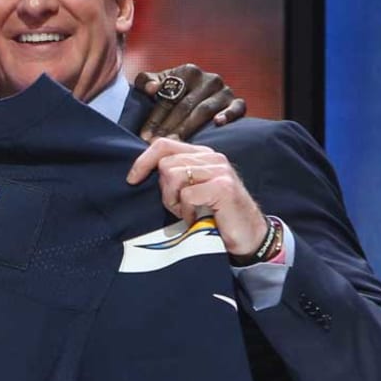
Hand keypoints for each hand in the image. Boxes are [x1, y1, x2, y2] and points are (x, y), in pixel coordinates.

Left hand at [126, 137, 266, 255]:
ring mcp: (219, 170)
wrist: (248, 236)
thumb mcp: (191, 191)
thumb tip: (142, 171)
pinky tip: (196, 219)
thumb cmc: (214, 215)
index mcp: (202, 154)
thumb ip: (174, 176)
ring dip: (174, 201)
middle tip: (178, 208)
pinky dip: (186, 212)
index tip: (132, 179)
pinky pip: (187, 195)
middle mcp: (212, 157)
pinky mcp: (223, 187)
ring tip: (188, 213)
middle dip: (165, 191)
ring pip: (173, 176)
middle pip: (165, 164)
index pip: (164, 144)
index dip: (143, 160)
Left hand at [133, 63, 245, 140]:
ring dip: (188, 128)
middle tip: (157, 145)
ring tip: (176, 144)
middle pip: (185, 106)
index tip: (144, 136)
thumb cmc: (173, 92)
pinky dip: (228, 114)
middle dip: (168, 127)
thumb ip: (146, 81)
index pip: (169, 98)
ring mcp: (225, 90)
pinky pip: (236, 108)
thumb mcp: (158, 84)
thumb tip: (152, 88)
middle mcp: (209, 78)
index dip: (154, 118)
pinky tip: (218, 123)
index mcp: (188, 71)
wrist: (201, 98)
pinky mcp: (237, 102)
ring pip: (204, 110)